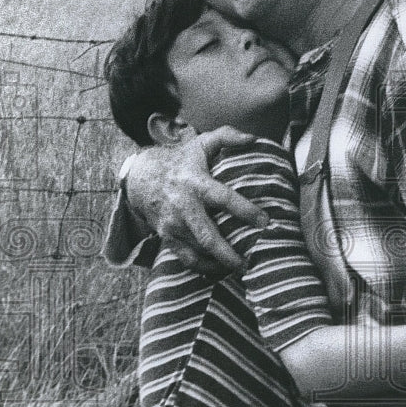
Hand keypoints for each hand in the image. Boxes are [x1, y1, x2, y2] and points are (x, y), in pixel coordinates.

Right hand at [124, 127, 268, 273]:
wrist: (139, 177)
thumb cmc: (179, 160)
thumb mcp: (201, 143)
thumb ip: (227, 136)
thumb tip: (254, 139)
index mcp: (196, 183)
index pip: (224, 199)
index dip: (246, 211)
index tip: (266, 222)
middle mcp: (183, 207)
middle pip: (208, 236)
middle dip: (229, 254)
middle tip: (250, 263)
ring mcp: (173, 224)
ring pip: (198, 251)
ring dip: (219, 263)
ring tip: (241, 268)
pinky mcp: (167, 237)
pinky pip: (186, 259)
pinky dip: (204, 267)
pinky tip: (220, 270)